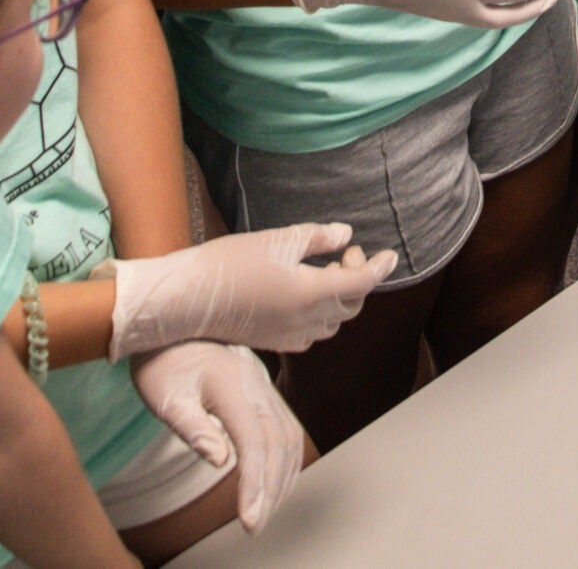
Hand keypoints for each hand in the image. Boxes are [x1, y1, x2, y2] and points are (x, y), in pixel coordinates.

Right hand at [108, 224, 397, 358]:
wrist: (186, 300)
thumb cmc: (227, 265)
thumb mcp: (276, 240)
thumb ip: (316, 238)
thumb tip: (346, 235)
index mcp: (311, 293)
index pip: (362, 282)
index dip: (380, 267)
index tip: (391, 254)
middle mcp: (305, 321)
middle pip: (351, 305)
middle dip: (357, 278)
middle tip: (344, 253)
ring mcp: (289, 336)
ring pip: (333, 323)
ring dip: (340, 298)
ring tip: (325, 271)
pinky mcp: (273, 342)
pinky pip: (312, 334)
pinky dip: (321, 315)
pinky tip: (305, 296)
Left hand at [130, 342, 303, 533]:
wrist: (176, 325)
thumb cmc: (163, 363)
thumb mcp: (165, 396)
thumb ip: (192, 427)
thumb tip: (218, 460)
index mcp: (232, 386)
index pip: (254, 442)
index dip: (256, 483)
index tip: (250, 519)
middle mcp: (257, 387)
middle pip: (279, 445)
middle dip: (271, 490)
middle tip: (255, 525)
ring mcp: (265, 390)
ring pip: (289, 439)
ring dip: (282, 479)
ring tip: (265, 512)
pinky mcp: (265, 395)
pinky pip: (288, 431)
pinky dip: (287, 462)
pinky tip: (276, 483)